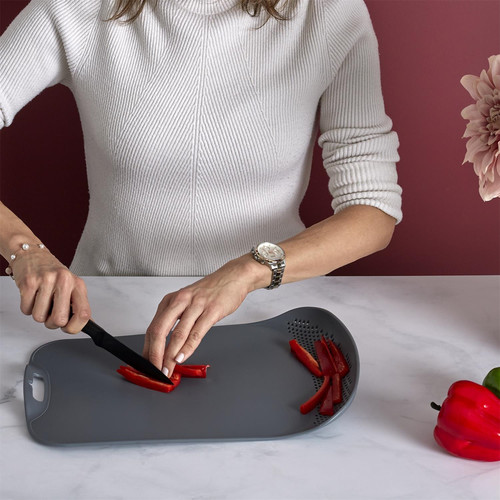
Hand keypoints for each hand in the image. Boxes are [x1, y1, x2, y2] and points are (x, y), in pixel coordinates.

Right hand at [11, 248, 90, 332]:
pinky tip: (32, 296)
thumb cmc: (53, 274)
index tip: (69, 327)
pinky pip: (26, 310)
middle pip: (59, 320)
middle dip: (52, 322)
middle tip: (51, 313)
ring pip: (39, 317)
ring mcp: (46, 280)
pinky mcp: (29, 282)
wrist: (32, 254)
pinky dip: (27, 307)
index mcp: (78, 284)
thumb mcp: (72, 286)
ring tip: (41, 300)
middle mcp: (64, 281)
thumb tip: (87, 325)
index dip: (75, 327)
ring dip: (38, 313)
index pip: (84, 314)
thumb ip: (78, 305)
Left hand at [143, 255, 266, 375]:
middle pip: (160, 330)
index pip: (153, 328)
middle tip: (155, 371)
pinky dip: (188, 347)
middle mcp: (180, 301)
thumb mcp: (187, 302)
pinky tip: (183, 357)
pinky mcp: (212, 310)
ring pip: (178, 334)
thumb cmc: (210, 291)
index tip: (148, 365)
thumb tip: (165, 346)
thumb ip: (176, 321)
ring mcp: (196, 305)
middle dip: (155, 354)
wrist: (233, 277)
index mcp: (171, 300)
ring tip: (168, 369)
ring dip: (171, 355)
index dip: (148, 349)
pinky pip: (197, 332)